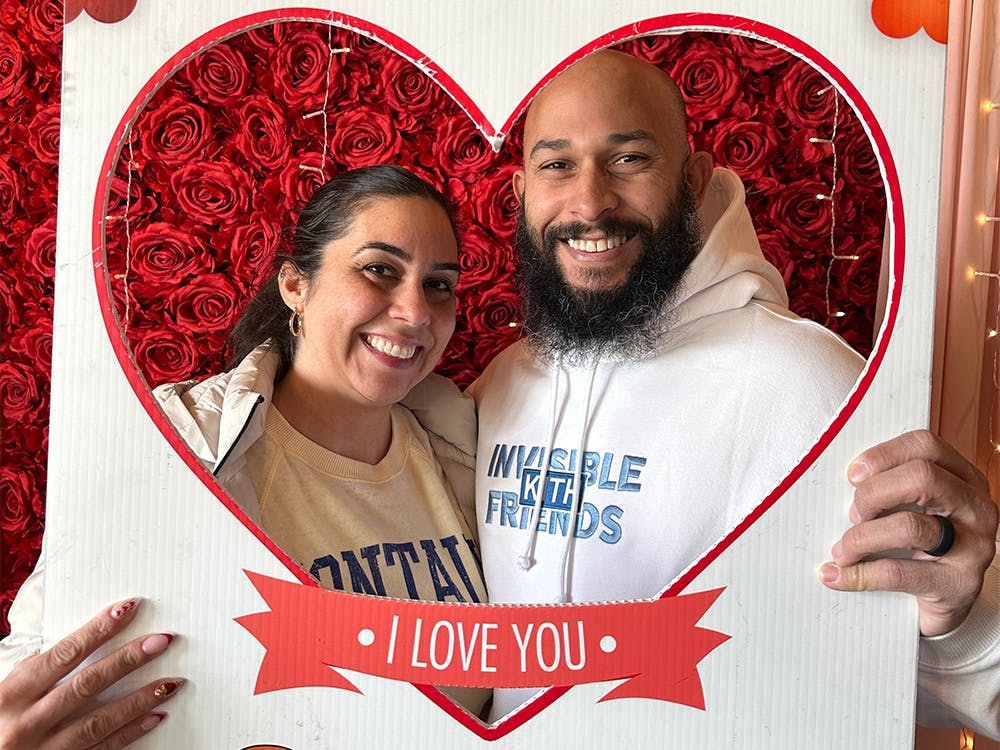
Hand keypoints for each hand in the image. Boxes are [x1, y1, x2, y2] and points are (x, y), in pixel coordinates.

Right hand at [0, 598, 182, 748]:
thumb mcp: (7, 694)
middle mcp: (28, 722)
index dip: (98, 629)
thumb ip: (40, 671)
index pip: (64, 654)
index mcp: (13, 694)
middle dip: (128, 659)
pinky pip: (103, 749)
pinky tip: (155, 715)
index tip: (127, 608)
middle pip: (88, 683)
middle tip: (160, 641)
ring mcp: (46, 748)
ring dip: (140, 699)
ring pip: (100, 719)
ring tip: (171, 682)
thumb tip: (85, 640)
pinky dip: (131, 731)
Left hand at [820, 429, 998, 635]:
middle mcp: (976, 508)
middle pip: (922, 477)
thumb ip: (891, 489)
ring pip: (910, 526)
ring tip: (843, 550)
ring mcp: (974, 547)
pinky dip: (860, 574)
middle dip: (873, 493)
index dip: (884, 454)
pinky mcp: (959, 585)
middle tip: (853, 514)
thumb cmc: (922, 548)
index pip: (926, 446)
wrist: (946, 604)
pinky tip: (838, 575)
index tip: (853, 474)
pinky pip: (899, 573)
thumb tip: (847, 481)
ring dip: (862, 537)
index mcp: (964, 480)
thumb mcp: (915, 509)